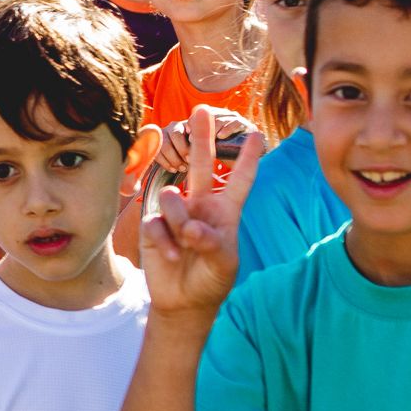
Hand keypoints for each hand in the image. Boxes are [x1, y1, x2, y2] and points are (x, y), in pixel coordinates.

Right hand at [138, 109, 262, 319]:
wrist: (182, 302)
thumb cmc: (211, 280)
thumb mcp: (224, 264)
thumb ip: (213, 243)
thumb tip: (192, 227)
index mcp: (225, 211)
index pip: (239, 180)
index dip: (248, 158)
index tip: (257, 135)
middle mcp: (200, 205)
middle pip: (200, 164)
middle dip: (201, 136)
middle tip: (201, 109)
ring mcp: (175, 213)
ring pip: (173, 199)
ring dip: (180, 224)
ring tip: (186, 245)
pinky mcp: (153, 226)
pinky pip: (156, 222)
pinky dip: (165, 242)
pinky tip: (172, 256)